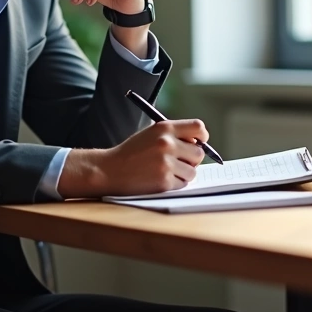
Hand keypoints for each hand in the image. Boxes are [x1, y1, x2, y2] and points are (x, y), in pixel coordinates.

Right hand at [57, 120, 208, 198]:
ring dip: (183, 174)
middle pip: (199, 153)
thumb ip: (174, 136)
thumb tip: (200, 145)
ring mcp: (166, 163)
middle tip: (179, 162)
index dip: (202, 138)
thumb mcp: (151, 134)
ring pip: (192, 171)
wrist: (110, 170)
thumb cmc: (132, 152)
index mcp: (165, 128)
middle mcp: (167, 143)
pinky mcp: (164, 181)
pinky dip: (174, 184)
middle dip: (191, 160)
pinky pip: (182, 184)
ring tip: (165, 171)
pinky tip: (159, 179)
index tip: (198, 144)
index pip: (198, 128)